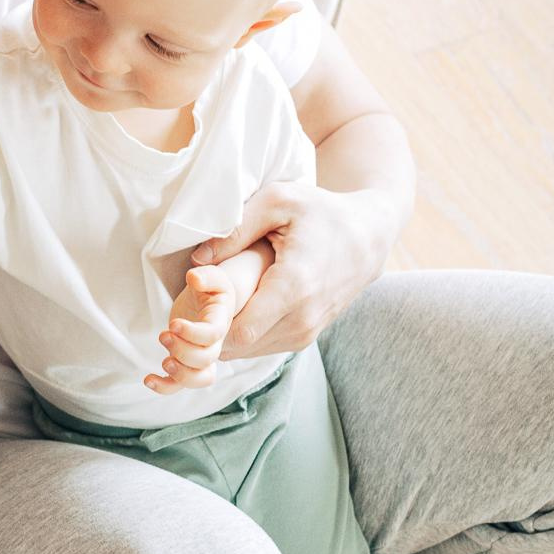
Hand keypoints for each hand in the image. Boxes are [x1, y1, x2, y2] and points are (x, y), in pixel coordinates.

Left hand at [145, 265, 237, 392]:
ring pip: (199, 378)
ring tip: (163, 362)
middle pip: (206, 359)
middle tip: (164, 335)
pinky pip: (179, 384)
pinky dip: (165, 387)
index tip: (173, 324)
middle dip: (182, 351)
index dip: (194, 334)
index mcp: (220, 322)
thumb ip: (206, 275)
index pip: (213, 335)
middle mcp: (214, 343)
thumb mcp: (212, 277)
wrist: (206, 301)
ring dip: (181, 375)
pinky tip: (148, 379)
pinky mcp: (185, 363)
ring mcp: (200, 356)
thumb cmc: (208, 288)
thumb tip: (194, 278)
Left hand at [191, 182, 398, 359]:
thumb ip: (234, 229)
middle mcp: (304, 317)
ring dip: (222, 339)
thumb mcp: (277, 202)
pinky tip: (225, 316)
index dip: (205, 329)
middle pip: (240, 347)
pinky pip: (264, 347)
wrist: (370, 235)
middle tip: (183, 316)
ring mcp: (308, 331)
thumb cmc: (321, 212)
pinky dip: (241, 338)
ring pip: (251, 352)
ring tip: (201, 314)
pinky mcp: (308, 335)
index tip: (182, 314)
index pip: (239, 331)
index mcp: (294, 286)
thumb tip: (197, 262)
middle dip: (208, 337)